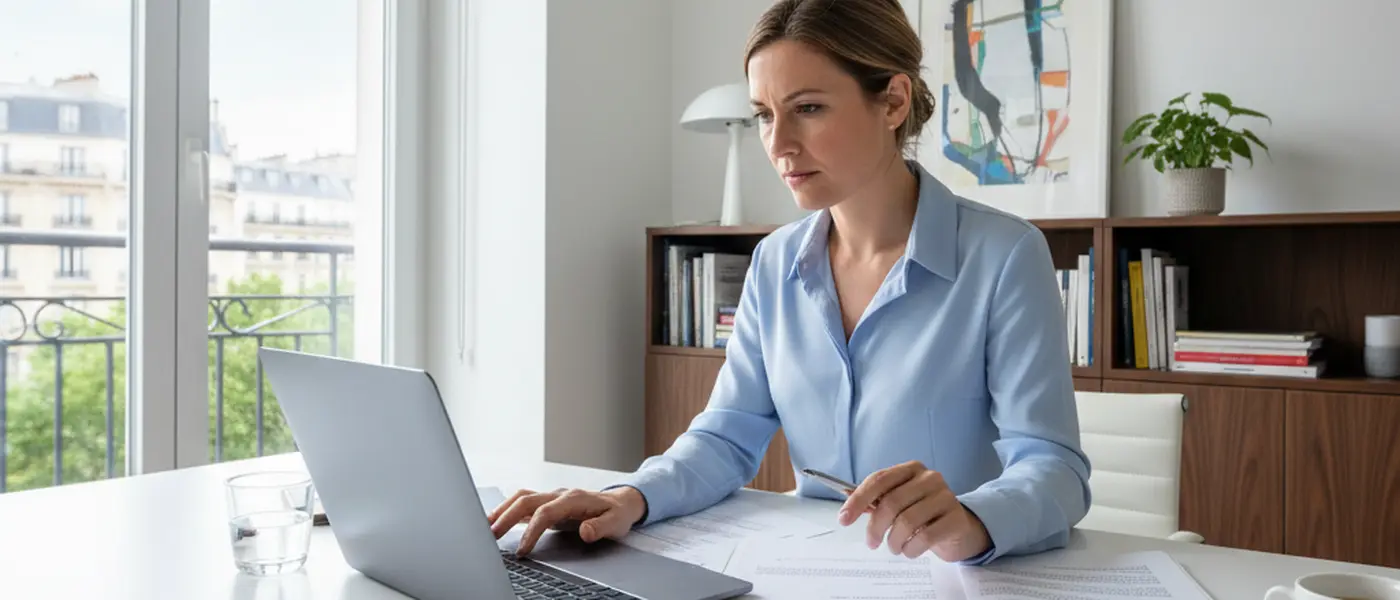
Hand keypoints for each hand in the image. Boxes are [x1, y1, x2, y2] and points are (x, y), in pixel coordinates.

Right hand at [487, 486, 647, 555]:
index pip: (545, 513)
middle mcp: (559, 494)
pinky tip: (496, 521)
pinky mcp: (548, 501)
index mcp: (573, 498)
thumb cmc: (617, 514)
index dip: (531, 531)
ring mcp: (552, 496)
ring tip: (486, 526)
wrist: (621, 502)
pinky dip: (508, 509)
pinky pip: (524, 502)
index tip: (522, 550)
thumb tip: (585, 531)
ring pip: (521, 497)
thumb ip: (601, 527)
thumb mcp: (616, 523)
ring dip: (502, 510)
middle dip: (506, 517)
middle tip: (490, 535)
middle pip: (526, 500)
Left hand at [838, 461, 990, 561]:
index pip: (879, 480)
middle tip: (871, 542)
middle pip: (891, 502)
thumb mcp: (900, 503)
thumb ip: (877, 501)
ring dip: (894, 541)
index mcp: (911, 469)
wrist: (959, 528)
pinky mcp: (956, 519)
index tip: (843, 519)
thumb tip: (847, 506)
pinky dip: (910, 549)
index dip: (858, 500)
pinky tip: (910, 550)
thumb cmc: (923, 514)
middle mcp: (929, 478)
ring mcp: (945, 497)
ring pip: (907, 522)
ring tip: (894, 547)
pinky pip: (925, 538)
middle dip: (875, 527)